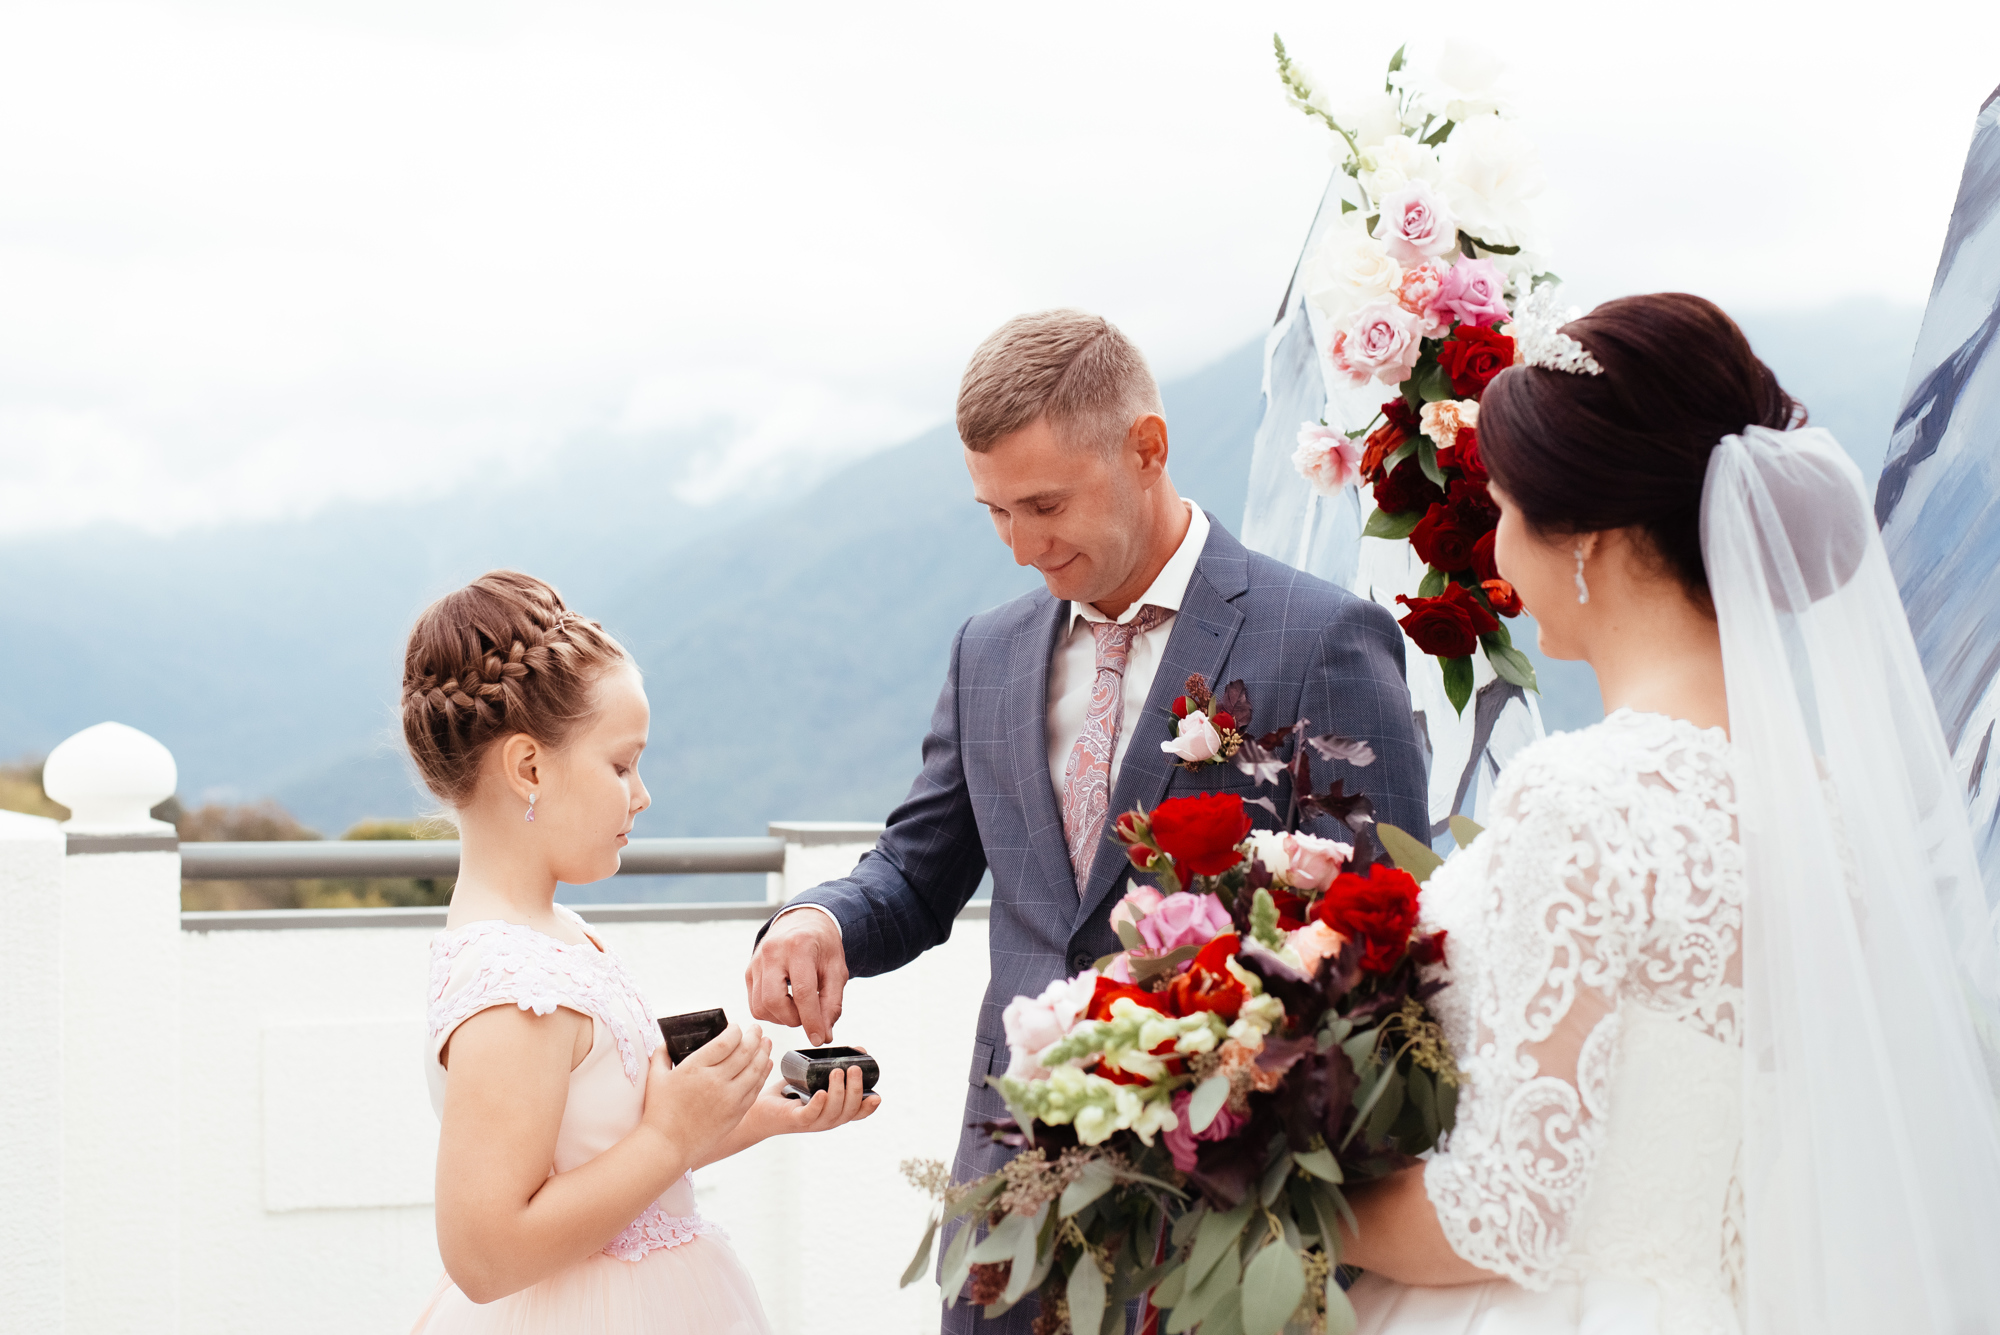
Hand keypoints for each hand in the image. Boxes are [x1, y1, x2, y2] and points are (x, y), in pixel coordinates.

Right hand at [640, 1023, 771, 1163]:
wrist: (667, 1146)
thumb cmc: (659, 1112)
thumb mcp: (656, 1077)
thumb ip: (662, 1054)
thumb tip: (668, 1041)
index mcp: (695, 1068)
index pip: (726, 1042)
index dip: (736, 1030)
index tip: (736, 1027)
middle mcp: (716, 1081)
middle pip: (745, 1052)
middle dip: (755, 1036)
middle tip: (757, 1029)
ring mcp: (729, 1098)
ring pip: (755, 1069)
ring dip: (764, 1052)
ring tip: (767, 1042)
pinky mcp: (736, 1113)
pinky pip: (756, 1089)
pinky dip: (763, 1074)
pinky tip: (766, 1065)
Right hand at [746, 909, 848, 1044]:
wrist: (803, 922)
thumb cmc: (822, 945)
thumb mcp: (836, 970)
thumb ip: (832, 1003)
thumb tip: (824, 1035)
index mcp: (799, 947)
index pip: (803, 992)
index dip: (811, 1021)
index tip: (819, 1038)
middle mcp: (772, 952)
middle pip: (774, 1001)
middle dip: (793, 1019)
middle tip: (808, 1015)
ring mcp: (756, 961)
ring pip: (761, 1006)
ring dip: (781, 1018)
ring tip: (797, 1007)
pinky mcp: (748, 971)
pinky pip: (754, 1004)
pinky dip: (771, 1012)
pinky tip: (785, 1003)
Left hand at [746, 1061, 882, 1141]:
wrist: (759, 1107)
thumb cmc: (789, 1091)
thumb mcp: (816, 1078)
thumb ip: (833, 1066)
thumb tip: (859, 1049)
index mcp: (834, 1110)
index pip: (857, 1113)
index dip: (869, 1107)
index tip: (877, 1096)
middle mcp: (827, 1119)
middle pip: (849, 1110)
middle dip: (855, 1090)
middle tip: (855, 1069)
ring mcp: (812, 1122)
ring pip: (833, 1112)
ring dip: (839, 1092)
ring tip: (838, 1071)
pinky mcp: (794, 1119)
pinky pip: (810, 1115)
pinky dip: (818, 1105)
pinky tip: (821, 1093)